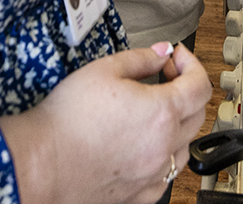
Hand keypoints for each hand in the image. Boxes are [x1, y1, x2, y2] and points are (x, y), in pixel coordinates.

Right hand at [0, 42, 212, 203]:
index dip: (192, 64)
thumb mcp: (104, 70)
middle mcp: (164, 146)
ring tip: (152, 111)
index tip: (177, 57)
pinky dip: (163, 156)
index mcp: (162, 113)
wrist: (42, 163)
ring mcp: (154, 174)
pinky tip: (144, 145)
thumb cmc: (67, 120)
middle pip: (198, 114)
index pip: (199, 85)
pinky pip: (167, 175)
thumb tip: (161, 52)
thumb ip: (140, 58)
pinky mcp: (141, 194)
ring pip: (185, 146)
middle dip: (186, 89)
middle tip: (163, 76)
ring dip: (178, 124)